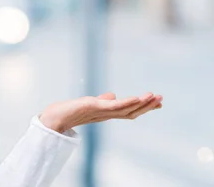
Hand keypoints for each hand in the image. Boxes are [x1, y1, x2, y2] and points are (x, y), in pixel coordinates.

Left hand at [39, 92, 162, 132]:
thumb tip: (112, 95)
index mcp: (105, 113)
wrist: (52, 119)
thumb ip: (102, 101)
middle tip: (162, 100)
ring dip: (142, 104)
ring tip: (155, 97)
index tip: (157, 102)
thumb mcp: (88, 104)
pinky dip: (127, 102)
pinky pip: (114, 107)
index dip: (142, 107)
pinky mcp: (94, 107)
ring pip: (126, 110)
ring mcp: (101, 112)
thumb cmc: (67, 112)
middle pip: (131, 112)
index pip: (127, 111)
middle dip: (147, 106)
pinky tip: (138, 97)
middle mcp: (105, 115)